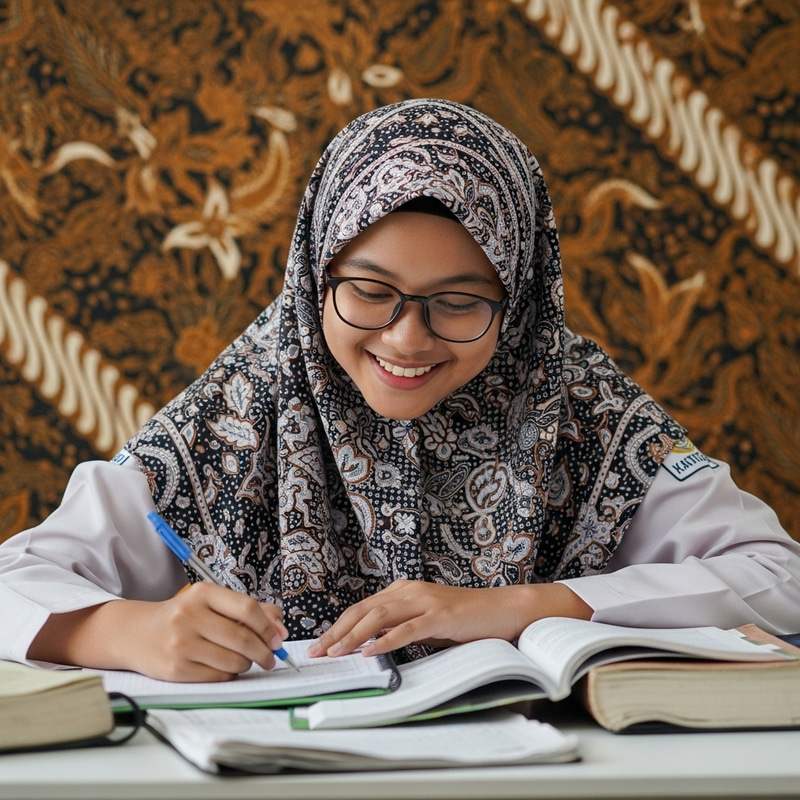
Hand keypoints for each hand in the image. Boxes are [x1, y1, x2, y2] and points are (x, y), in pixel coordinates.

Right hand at [29, 583, 288, 681]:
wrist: (136, 634)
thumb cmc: (183, 617)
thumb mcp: (212, 603)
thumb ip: (249, 610)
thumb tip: (280, 628)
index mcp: (202, 593)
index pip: (247, 608)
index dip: (267, 626)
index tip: (277, 638)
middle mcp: (189, 616)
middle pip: (242, 637)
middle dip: (264, 651)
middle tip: (271, 658)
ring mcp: (181, 643)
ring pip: (232, 660)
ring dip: (247, 664)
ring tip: (246, 661)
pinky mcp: (175, 669)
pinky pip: (217, 676)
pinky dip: (229, 674)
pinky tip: (225, 667)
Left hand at [306, 579, 590, 658]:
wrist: (504, 610)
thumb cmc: (466, 620)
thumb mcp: (426, 623)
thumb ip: (400, 629)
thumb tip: (370, 645)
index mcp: (404, 591)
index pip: (362, 608)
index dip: (339, 626)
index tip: (320, 644)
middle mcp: (410, 591)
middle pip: (364, 610)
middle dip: (338, 631)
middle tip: (317, 652)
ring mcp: (425, 601)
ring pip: (380, 617)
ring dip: (354, 635)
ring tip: (336, 652)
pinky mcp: (441, 615)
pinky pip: (408, 629)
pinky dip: (386, 640)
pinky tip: (370, 652)